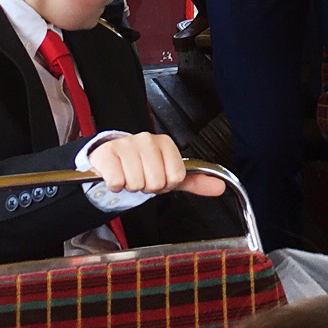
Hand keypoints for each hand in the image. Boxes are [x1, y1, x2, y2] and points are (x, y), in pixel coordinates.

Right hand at [86, 133, 227, 196]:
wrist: (110, 160)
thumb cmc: (141, 166)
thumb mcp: (169, 173)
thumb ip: (195, 181)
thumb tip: (219, 186)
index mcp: (165, 144)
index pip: (176, 176)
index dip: (166, 184)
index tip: (158, 177)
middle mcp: (147, 140)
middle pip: (157, 181)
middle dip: (148, 187)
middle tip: (142, 178)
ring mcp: (126, 145)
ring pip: (137, 183)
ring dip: (131, 186)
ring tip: (129, 176)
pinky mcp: (108, 153)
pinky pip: (118, 182)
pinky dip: (115, 186)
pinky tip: (116, 176)